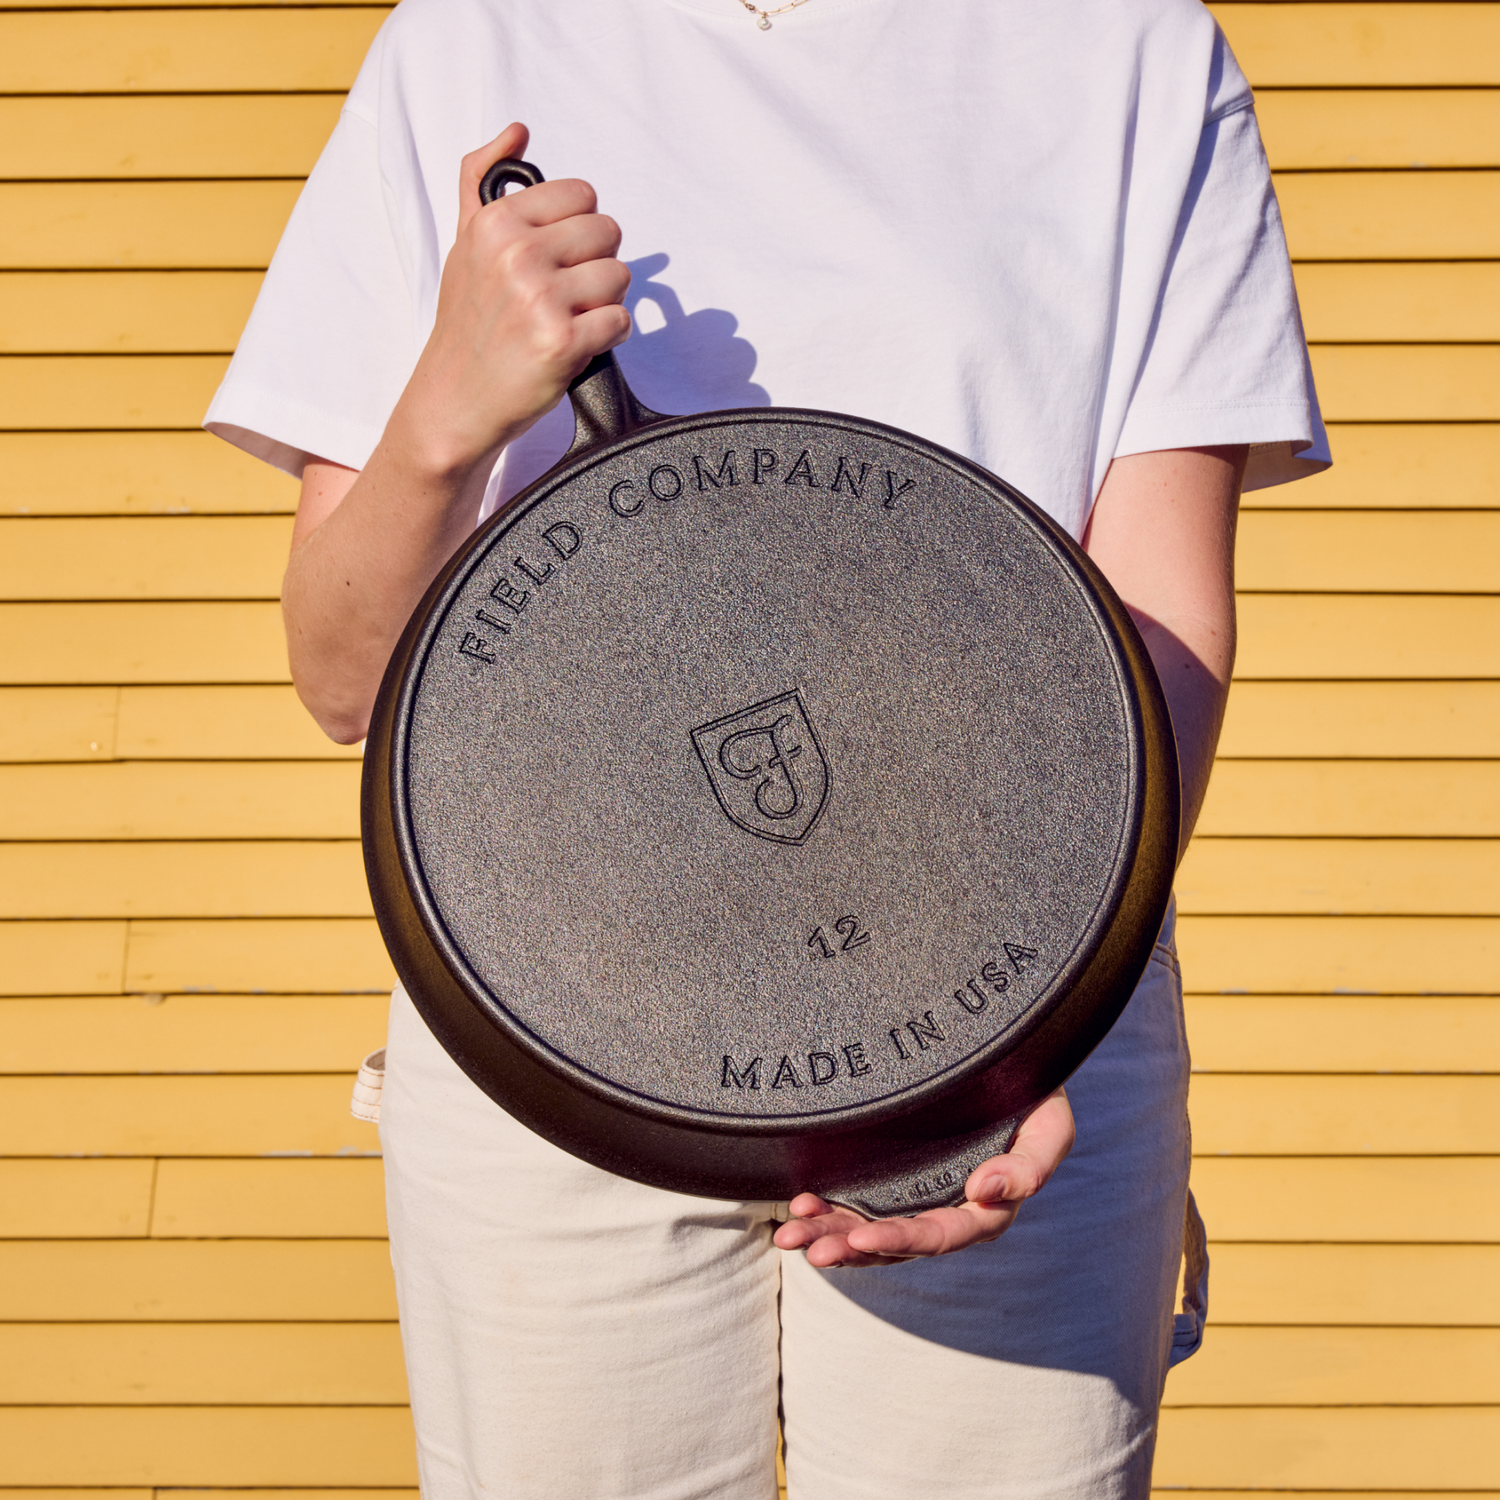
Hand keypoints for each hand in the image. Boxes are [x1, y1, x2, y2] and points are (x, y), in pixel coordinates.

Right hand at [393, 121, 632, 476]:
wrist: (455, 399)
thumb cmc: (467, 325)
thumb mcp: (464, 244)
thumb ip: (483, 182)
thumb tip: (516, 131)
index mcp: (496, 223)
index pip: (581, 195)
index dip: (578, 229)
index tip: (555, 256)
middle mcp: (517, 255)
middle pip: (608, 232)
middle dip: (594, 265)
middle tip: (561, 295)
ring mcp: (541, 299)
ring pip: (619, 277)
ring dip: (601, 303)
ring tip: (564, 321)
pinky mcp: (564, 342)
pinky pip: (620, 321)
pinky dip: (606, 337)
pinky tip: (573, 346)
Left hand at [772, 1088, 1075, 1267]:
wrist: (1009, 1055)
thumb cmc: (1034, 1090)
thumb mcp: (1050, 1124)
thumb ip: (1031, 1165)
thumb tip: (985, 1192)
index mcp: (985, 1208)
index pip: (940, 1234)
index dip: (901, 1240)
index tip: (862, 1237)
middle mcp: (945, 1207)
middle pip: (895, 1241)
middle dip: (851, 1247)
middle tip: (812, 1249)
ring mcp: (913, 1193)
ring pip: (868, 1228)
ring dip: (829, 1235)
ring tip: (788, 1236)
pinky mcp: (888, 1172)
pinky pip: (854, 1201)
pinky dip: (825, 1209)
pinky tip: (797, 1208)